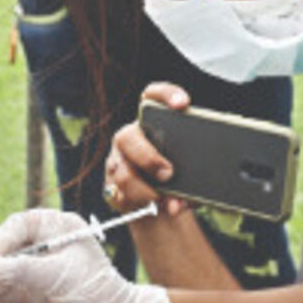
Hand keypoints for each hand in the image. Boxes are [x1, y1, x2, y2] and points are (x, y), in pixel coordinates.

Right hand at [0, 208, 171, 302]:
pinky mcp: (34, 292)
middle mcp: (47, 245)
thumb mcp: (61, 276)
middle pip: (7, 249)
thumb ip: (25, 269)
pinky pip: (9, 291)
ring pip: (4, 272)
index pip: (20, 225)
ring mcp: (39, 269)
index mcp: (59, 228)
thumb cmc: (96, 292)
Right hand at [105, 83, 192, 216]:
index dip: (165, 95)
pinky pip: (119, 194)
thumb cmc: (177, 181)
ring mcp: (117, 160)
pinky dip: (138, 205)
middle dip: (149, 158)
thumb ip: (192, 181)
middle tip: (169, 174)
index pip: (152, 96)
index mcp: (152, 124)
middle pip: (128, 137)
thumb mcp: (190, 175)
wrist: (158, 206)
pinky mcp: (110, 183)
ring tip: (163, 200)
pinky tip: (151, 207)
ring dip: (145, 190)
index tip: (182, 104)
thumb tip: (184, 197)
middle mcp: (131, 137)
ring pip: (123, 173)